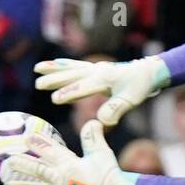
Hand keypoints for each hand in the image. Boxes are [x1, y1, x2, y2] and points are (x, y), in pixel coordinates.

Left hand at [5, 120, 136, 184]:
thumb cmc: (110, 174)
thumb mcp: (102, 153)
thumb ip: (93, 137)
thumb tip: (94, 120)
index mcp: (69, 165)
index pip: (51, 152)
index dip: (39, 144)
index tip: (28, 138)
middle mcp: (61, 180)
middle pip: (38, 170)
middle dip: (23, 164)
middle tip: (8, 161)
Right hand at [35, 56, 169, 124]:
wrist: (147, 71)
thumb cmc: (139, 87)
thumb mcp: (131, 100)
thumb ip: (116, 108)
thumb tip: (102, 120)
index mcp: (105, 79)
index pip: (84, 87)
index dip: (69, 93)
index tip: (54, 99)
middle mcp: (97, 71)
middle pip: (73, 76)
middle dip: (56, 79)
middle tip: (38, 84)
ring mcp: (95, 68)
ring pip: (71, 68)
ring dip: (55, 69)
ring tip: (37, 68)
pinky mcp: (95, 68)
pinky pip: (75, 66)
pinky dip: (63, 65)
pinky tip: (52, 64)